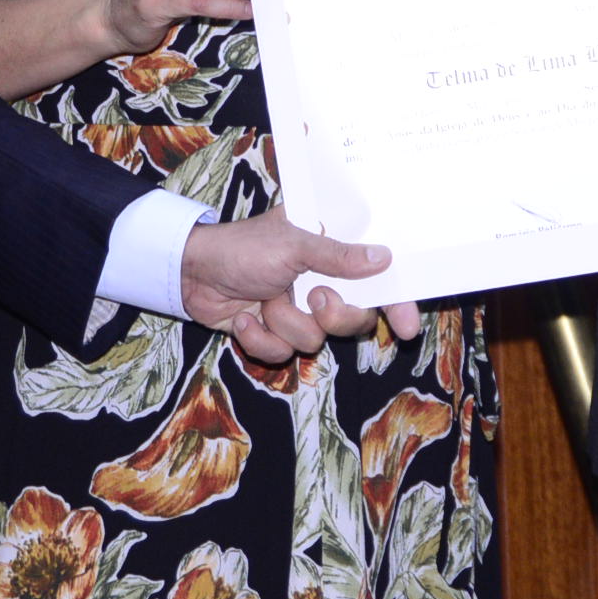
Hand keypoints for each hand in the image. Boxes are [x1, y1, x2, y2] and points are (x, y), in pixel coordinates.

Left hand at [181, 217, 414, 362]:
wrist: (189, 274)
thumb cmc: (242, 247)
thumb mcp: (293, 245)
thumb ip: (338, 255)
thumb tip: (383, 258)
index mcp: (331, 252)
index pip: (377, 278)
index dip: (396, 301)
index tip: (408, 325)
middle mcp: (320, 281)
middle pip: (353, 317)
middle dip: (333, 316)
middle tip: (316, 299)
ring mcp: (297, 309)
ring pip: (316, 340)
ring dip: (287, 324)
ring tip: (267, 302)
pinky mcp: (274, 332)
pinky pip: (284, 353)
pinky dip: (262, 339)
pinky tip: (246, 319)